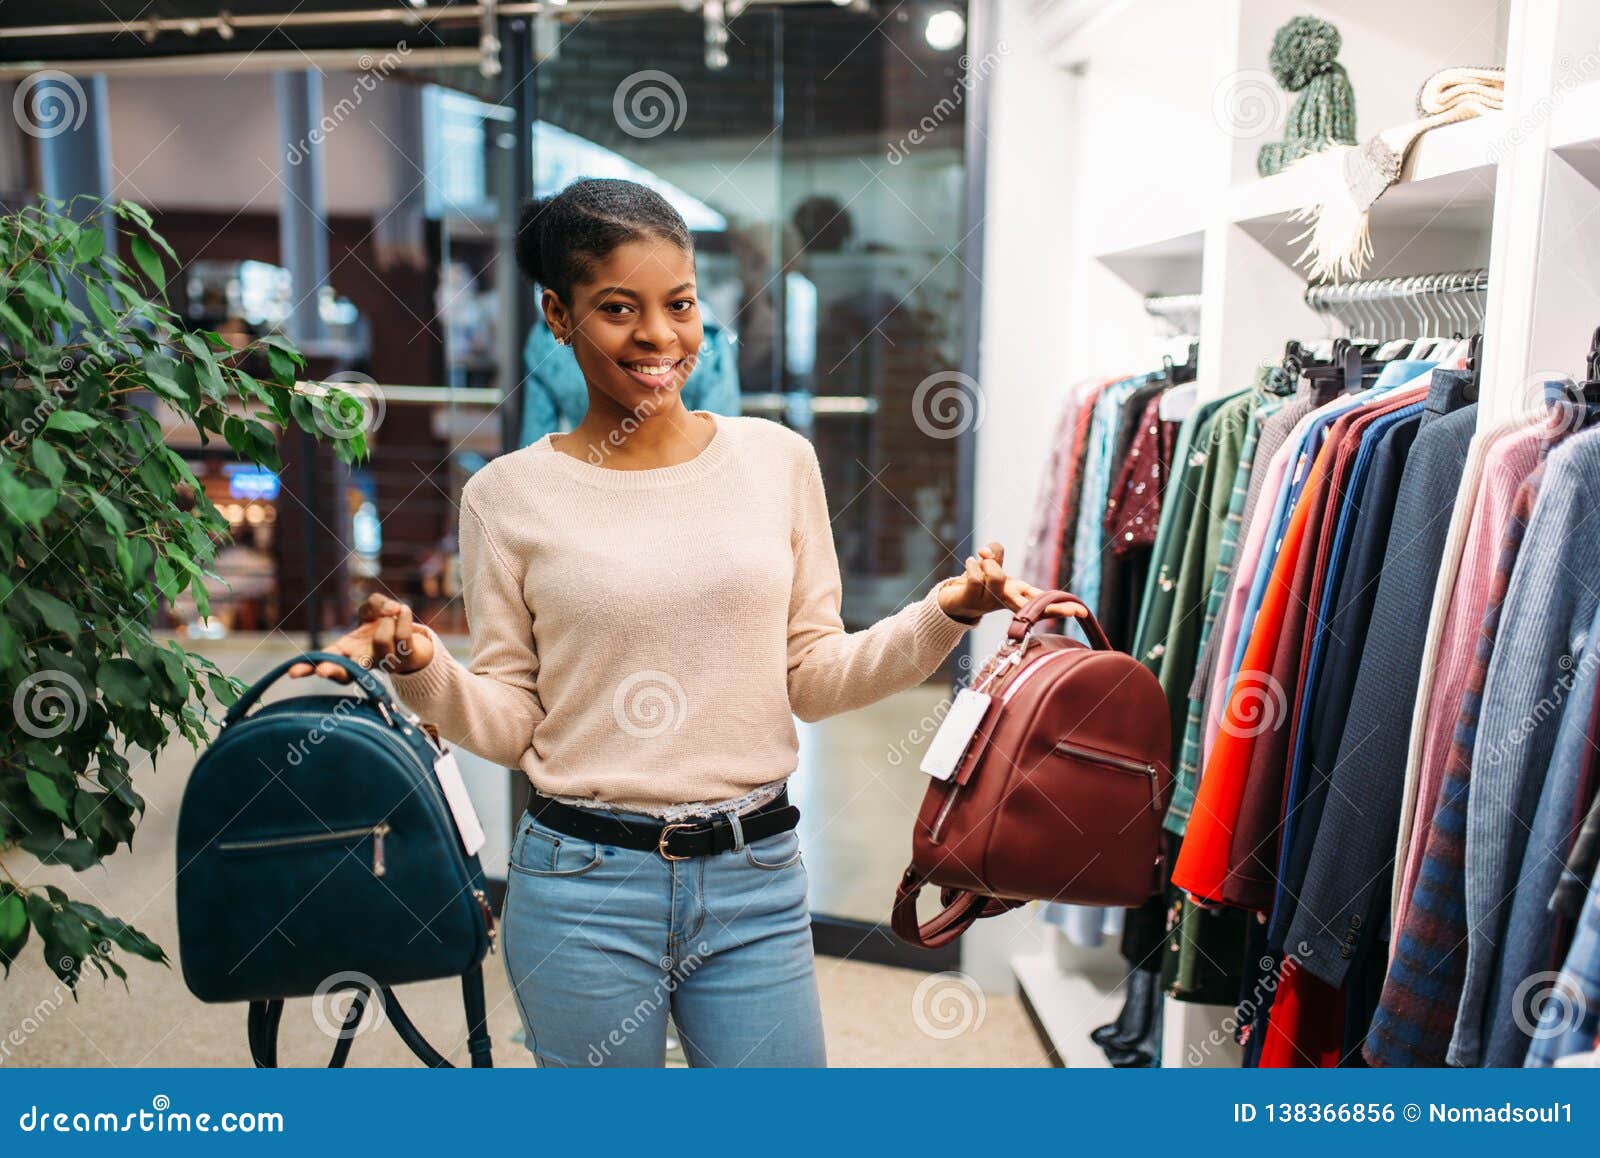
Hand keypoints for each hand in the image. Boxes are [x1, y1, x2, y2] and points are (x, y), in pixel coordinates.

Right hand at [287, 594, 434, 681]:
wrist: (412, 640)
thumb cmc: (384, 625)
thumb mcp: (372, 610)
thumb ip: (375, 604)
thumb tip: (389, 609)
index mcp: (347, 651)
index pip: (325, 660)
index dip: (308, 667)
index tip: (293, 672)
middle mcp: (364, 661)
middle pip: (346, 672)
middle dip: (333, 671)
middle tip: (322, 672)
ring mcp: (385, 663)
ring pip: (381, 642)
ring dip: (385, 622)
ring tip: (390, 614)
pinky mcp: (406, 660)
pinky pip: (403, 637)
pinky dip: (403, 619)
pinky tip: (403, 610)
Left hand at [936, 542, 1088, 624]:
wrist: (955, 601)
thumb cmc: (981, 583)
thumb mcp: (993, 566)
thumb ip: (995, 554)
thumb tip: (988, 549)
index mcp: (1018, 593)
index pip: (1043, 600)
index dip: (1062, 605)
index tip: (1081, 611)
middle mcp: (1007, 599)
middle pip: (1033, 605)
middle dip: (1054, 608)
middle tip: (1074, 611)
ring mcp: (990, 601)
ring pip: (997, 579)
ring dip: (990, 563)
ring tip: (982, 556)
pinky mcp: (971, 598)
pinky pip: (976, 577)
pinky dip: (973, 564)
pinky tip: (971, 561)